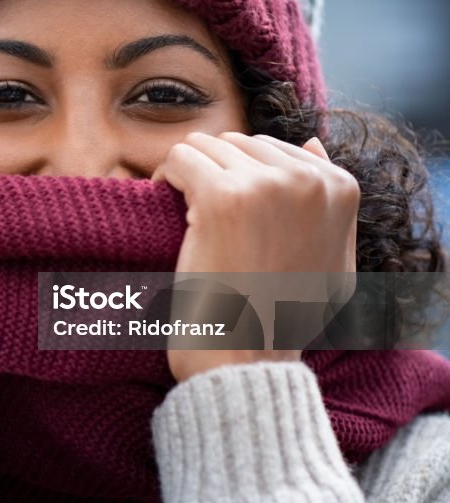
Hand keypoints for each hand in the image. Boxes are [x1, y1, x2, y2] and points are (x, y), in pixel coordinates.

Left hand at [151, 133, 359, 381]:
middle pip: (236, 143)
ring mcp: (265, 186)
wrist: (247, 359)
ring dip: (187, 174)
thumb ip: (328, 204)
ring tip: (181, 209)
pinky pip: (179, 158)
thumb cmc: (282, 318)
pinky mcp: (221, 197)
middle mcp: (307, 180)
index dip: (239, 176)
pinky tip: (163, 204)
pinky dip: (164, 177)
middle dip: (212, 171)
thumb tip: (311, 143)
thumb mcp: (332, 260)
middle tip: (196, 211)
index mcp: (340, 188)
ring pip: (204, 146)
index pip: (270, 149)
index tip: (224, 209)